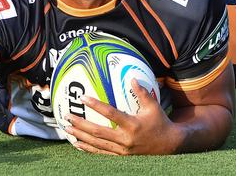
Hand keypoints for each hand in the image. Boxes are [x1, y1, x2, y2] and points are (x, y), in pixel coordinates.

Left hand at [65, 79, 179, 154]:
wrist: (169, 145)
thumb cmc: (160, 122)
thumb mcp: (153, 107)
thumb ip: (142, 93)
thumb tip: (132, 78)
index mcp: (132, 125)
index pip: (110, 114)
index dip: (96, 105)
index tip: (83, 97)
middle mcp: (125, 139)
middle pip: (98, 132)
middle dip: (80, 124)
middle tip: (67, 116)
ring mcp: (122, 150)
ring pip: (96, 144)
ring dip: (80, 136)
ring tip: (67, 128)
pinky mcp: (120, 156)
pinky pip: (101, 153)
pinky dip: (87, 148)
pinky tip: (77, 143)